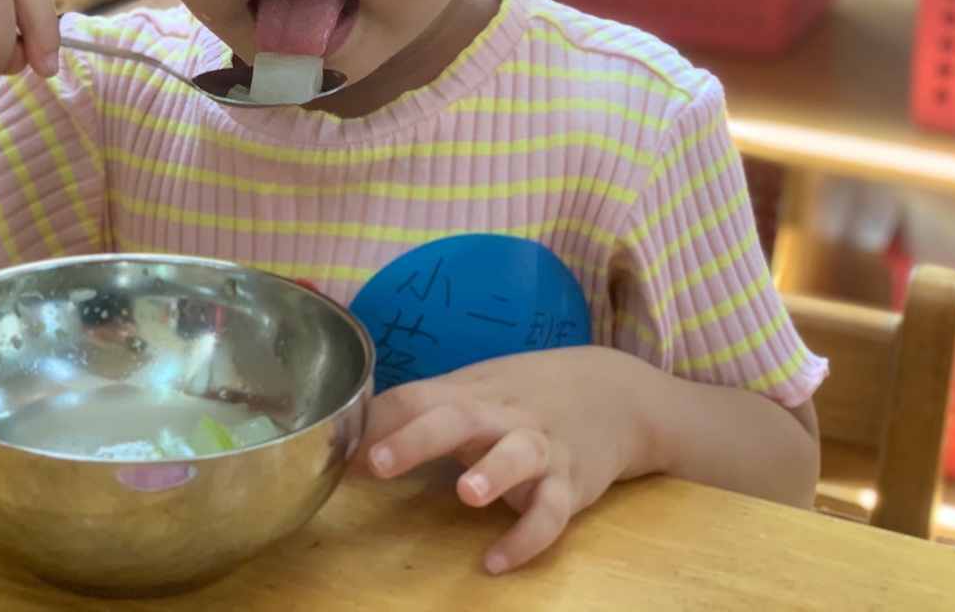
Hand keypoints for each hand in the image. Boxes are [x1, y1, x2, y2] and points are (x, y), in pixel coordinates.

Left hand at [360, 347, 652, 574]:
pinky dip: (527, 537)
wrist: (614, 392)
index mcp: (469, 393)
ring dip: (493, 472)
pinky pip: (552, 512)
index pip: (418, 397)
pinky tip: (497, 562)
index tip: (341, 450)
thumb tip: (348, 448)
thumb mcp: (473, 395)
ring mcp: (540, 446)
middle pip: (459, 417)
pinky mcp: (570, 482)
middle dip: (418, 439)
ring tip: (467, 495)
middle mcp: (502, 415)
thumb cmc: (523, 397)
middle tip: (380, 463)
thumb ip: (417, 416)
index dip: (378, 422)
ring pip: (519, 455)